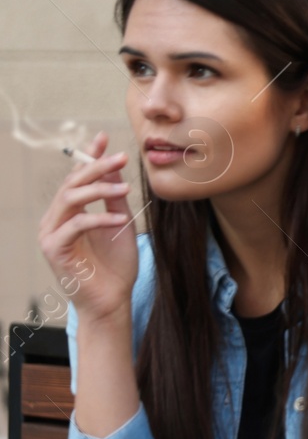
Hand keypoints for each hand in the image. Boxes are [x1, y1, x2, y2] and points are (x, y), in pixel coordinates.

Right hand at [37, 132, 137, 323]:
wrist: (112, 301)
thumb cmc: (116, 265)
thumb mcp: (120, 224)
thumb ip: (114, 199)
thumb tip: (114, 168)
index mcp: (68, 213)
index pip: (76, 178)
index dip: (89, 156)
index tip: (104, 138)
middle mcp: (55, 219)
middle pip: (71, 184)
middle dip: (96, 167)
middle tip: (120, 158)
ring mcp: (50, 234)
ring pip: (69, 200)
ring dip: (98, 190)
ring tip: (124, 189)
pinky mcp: (54, 250)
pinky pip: (75, 226)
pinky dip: (98, 219)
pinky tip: (120, 219)